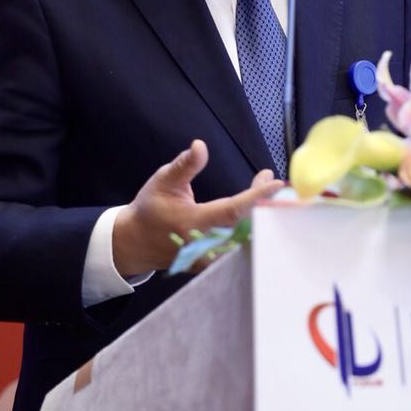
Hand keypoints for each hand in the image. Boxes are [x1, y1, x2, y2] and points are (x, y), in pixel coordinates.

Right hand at [111, 139, 283, 276]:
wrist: (136, 242)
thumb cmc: (151, 208)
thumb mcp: (163, 181)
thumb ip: (185, 165)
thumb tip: (200, 145)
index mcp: (193, 223)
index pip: (233, 211)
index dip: (256, 197)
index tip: (275, 182)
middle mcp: (205, 244)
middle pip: (247, 227)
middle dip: (264, 204)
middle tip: (270, 180)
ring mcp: (210, 259)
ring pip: (246, 239)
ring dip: (260, 216)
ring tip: (267, 191)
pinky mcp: (212, 264)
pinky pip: (239, 247)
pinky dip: (252, 229)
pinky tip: (257, 210)